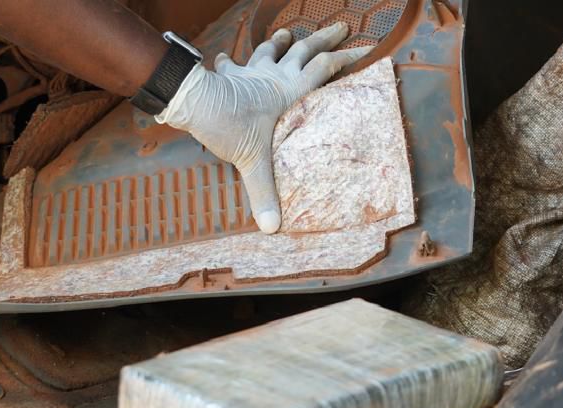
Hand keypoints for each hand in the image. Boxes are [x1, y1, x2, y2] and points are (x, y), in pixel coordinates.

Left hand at [156, 23, 371, 232]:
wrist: (197, 105)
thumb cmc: (232, 128)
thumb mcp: (254, 163)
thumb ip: (264, 194)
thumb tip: (272, 227)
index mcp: (291, 92)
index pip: (325, 69)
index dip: (346, 58)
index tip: (365, 50)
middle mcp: (276, 77)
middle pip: (306, 49)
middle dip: (325, 37)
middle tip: (342, 26)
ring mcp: (252, 72)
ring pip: (272, 49)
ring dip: (282, 41)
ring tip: (289, 34)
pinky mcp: (230, 75)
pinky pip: (232, 64)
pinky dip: (230, 61)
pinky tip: (222, 58)